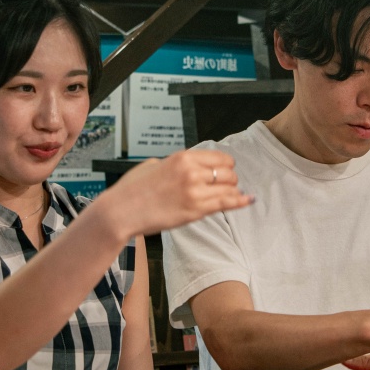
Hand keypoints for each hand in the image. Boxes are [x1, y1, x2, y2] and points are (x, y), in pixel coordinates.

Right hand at [98, 149, 252, 238]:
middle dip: (229, 179)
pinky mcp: (195, 211)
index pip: (220, 157)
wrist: (121, 211)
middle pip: (228, 172)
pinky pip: (226, 203)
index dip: (225, 166)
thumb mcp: (154, 165)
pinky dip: (240, 202)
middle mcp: (192, 171)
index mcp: (182, 157)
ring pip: (229, 188)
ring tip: (228, 195)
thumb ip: (175, 164)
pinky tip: (248, 200)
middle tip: (223, 186)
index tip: (223, 172)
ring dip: (231, 192)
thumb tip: (186, 166)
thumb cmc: (133, 189)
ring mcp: (195, 192)